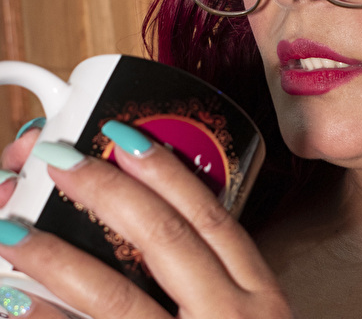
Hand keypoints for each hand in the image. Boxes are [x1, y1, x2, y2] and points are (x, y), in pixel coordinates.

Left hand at [0, 121, 291, 318]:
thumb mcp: (249, 318)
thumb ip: (212, 277)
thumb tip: (146, 225)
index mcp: (260, 295)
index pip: (212, 217)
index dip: (168, 172)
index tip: (126, 137)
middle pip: (165, 240)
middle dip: (106, 192)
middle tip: (57, 161)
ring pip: (116, 299)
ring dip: (56, 257)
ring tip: (7, 228)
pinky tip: (12, 303)